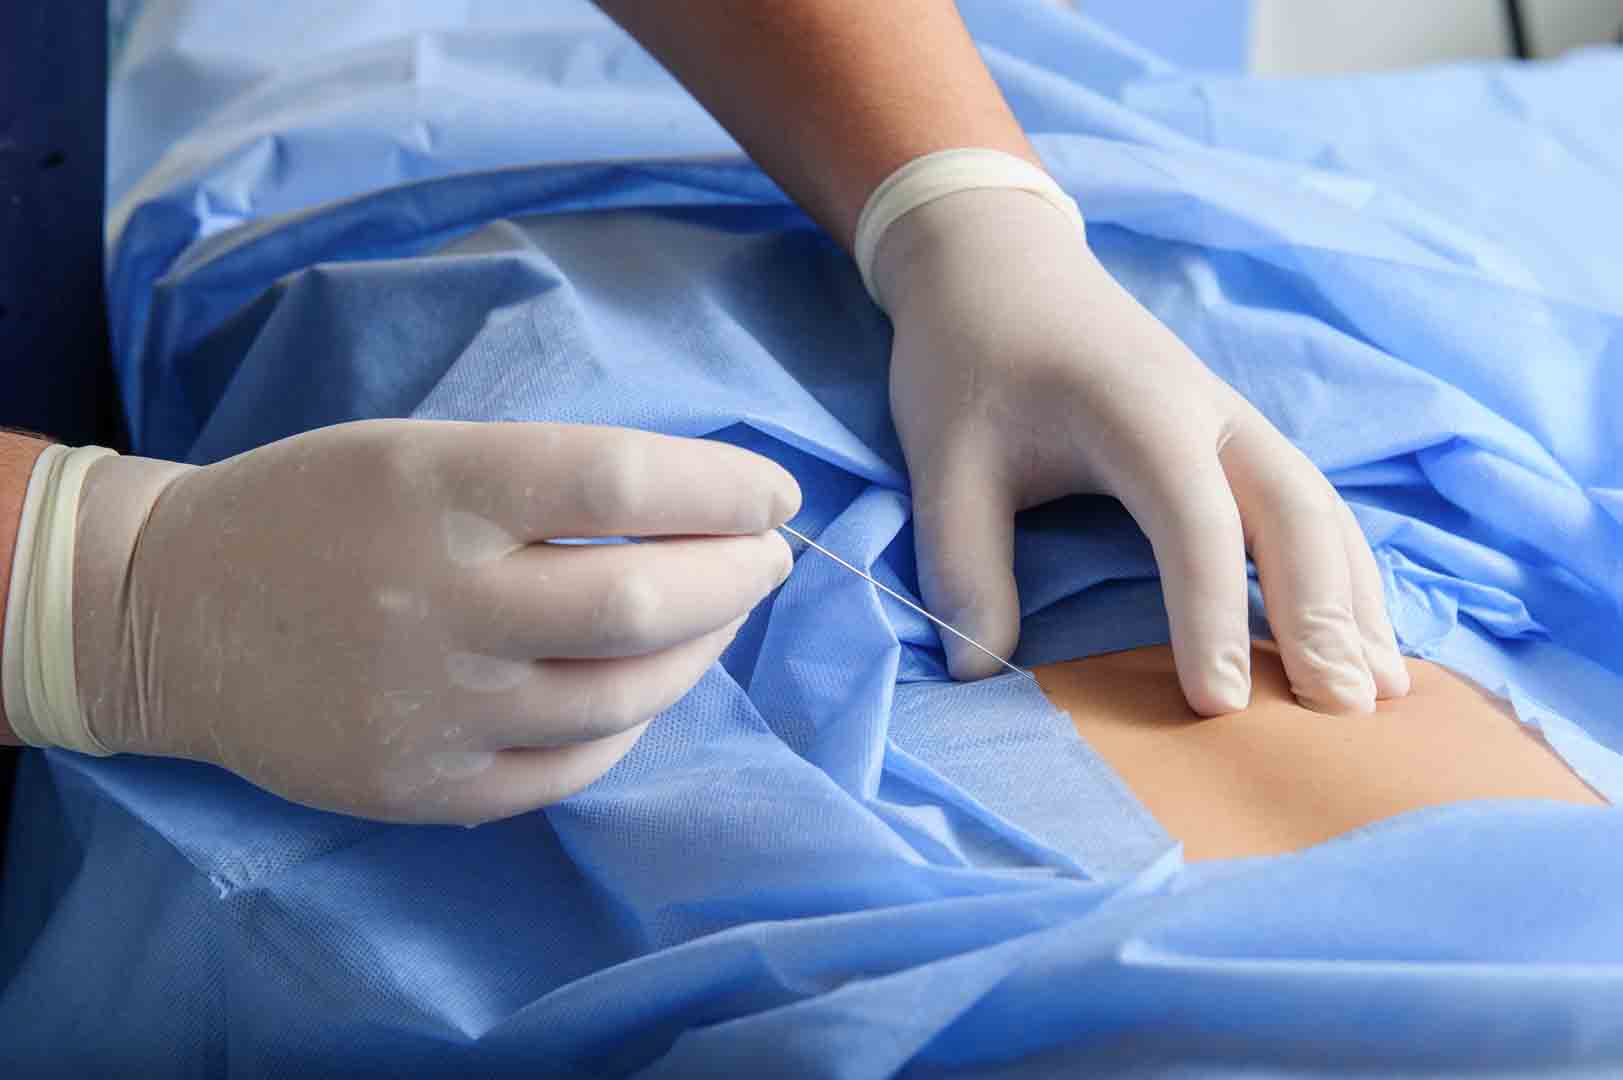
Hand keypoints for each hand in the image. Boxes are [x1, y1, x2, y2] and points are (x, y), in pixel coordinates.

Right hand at [72, 421, 797, 822]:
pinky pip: (574, 766)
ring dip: (700, 649)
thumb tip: (700, 511)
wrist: (171, 616)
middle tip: (766, 556)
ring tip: (716, 613)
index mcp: (436, 490)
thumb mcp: (419, 452)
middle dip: (738, 576)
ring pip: (625, 695)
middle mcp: (438, 603)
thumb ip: (547, 479)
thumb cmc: (314, 510)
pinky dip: (632, 722)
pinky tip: (642, 684)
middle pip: (642, 602)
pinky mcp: (425, 789)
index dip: (721, 489)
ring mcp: (432, 709)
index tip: (773, 494)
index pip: (620, 482)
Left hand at [876, 188, 1409, 714]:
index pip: (1195, 522)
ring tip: (1385, 693)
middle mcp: (1211, 411)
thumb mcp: (942, 457)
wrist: (997, 262)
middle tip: (1344, 714)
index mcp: (1139, 410)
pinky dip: (1346, 570)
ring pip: (1322, 508)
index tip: (1219, 705)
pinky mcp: (1237, 432)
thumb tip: (978, 674)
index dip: (1211, 614)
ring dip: (1356, 597)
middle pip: (1296, 511)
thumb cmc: (969, 358)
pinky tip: (1363, 633)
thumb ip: (961, 560)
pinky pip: (1313, 503)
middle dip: (1326, 614)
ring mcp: (1235, 418)